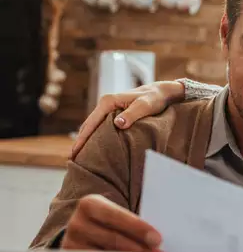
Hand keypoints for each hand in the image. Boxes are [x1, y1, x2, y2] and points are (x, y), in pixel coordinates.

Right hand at [61, 194, 162, 251]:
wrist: (84, 231)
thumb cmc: (110, 222)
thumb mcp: (117, 215)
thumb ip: (133, 222)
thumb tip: (157, 239)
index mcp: (90, 204)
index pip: (115, 215)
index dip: (137, 227)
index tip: (157, 239)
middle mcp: (77, 223)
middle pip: (112, 238)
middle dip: (139, 248)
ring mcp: (72, 245)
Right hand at [70, 81, 184, 158]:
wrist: (161, 92)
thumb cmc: (154, 99)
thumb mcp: (145, 106)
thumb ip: (132, 114)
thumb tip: (117, 124)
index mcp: (109, 101)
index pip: (91, 122)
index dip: (82, 138)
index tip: (75, 152)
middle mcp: (105, 103)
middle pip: (88, 125)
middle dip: (80, 141)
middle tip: (72, 159)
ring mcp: (109, 108)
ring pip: (93, 126)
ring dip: (86, 139)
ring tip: (79, 156)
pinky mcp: (114, 113)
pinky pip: (100, 126)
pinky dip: (95, 136)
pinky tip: (93, 146)